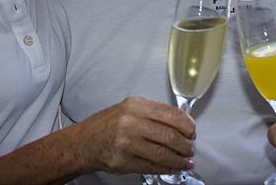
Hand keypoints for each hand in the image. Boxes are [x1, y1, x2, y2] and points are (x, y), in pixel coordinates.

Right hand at [75, 96, 195, 175]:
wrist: (83, 142)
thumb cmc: (107, 125)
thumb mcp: (128, 109)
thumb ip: (152, 113)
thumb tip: (180, 123)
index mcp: (135, 106)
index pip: (170, 114)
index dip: (186, 125)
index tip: (192, 131)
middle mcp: (130, 122)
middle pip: (169, 135)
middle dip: (185, 145)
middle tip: (190, 148)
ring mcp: (127, 143)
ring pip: (163, 153)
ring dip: (179, 159)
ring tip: (186, 160)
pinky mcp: (124, 161)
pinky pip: (152, 166)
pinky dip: (167, 169)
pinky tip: (174, 168)